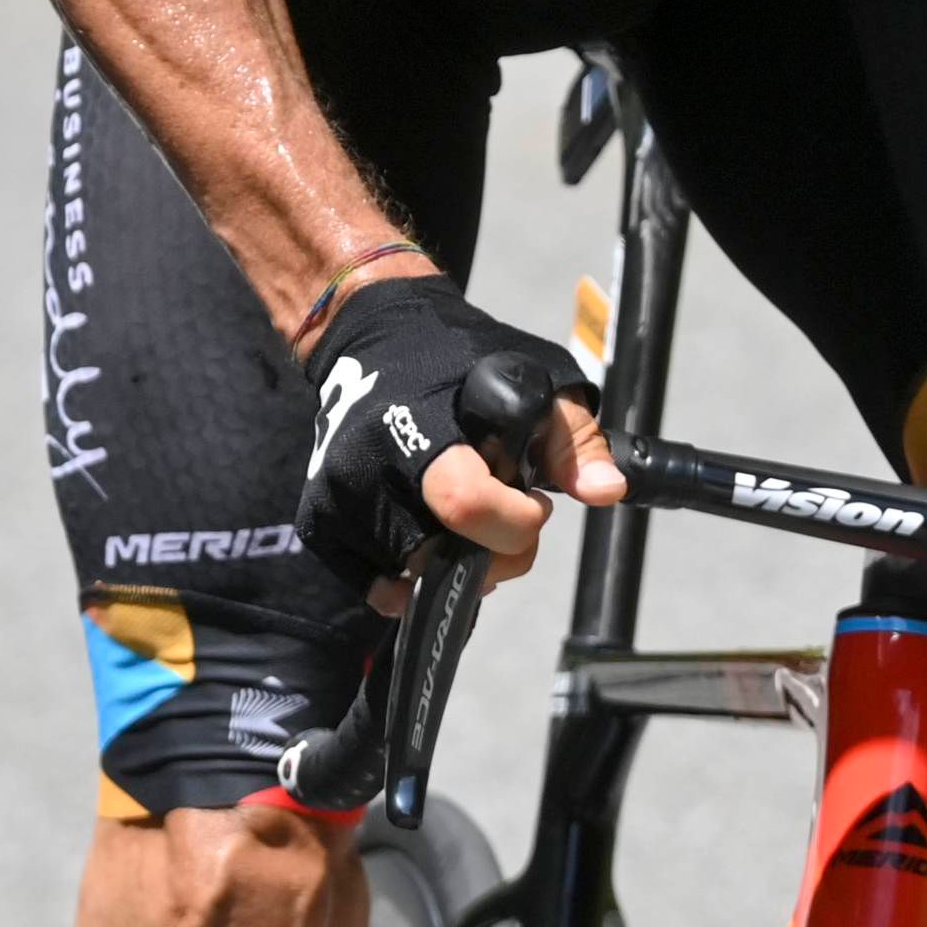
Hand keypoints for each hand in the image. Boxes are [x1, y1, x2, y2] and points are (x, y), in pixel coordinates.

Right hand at [291, 272, 623, 607]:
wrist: (370, 338)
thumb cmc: (458, 360)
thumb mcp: (534, 379)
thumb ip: (572, 440)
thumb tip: (608, 493)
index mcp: (420, 425)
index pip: (466, 504)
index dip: (515, 521)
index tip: (535, 503)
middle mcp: (369, 466)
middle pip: (441, 557)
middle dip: (495, 555)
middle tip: (509, 519)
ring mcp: (337, 499)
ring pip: (413, 578)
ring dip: (457, 566)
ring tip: (469, 519)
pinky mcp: (318, 523)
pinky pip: (374, 587)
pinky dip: (412, 580)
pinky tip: (434, 539)